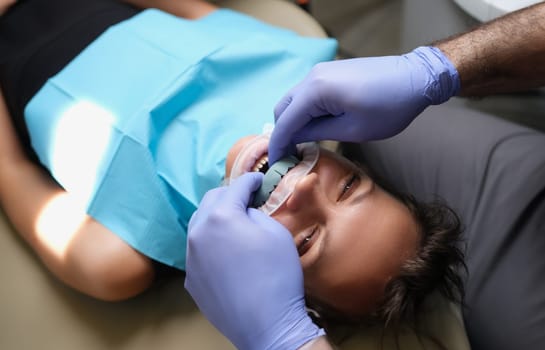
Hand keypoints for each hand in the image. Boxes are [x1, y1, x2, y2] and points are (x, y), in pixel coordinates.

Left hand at [185, 172, 323, 349]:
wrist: (266, 325)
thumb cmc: (277, 275)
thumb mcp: (276, 233)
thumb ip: (257, 213)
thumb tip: (246, 211)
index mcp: (220, 216)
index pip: (236, 187)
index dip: (251, 180)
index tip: (259, 180)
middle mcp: (198, 233)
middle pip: (211, 201)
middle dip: (229, 196)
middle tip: (247, 200)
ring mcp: (191, 258)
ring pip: (200, 226)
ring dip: (216, 218)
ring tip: (234, 225)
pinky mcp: (191, 279)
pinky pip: (198, 252)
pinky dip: (211, 244)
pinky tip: (227, 255)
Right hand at [269, 46, 458, 162]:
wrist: (415, 78)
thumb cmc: (389, 108)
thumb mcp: (352, 129)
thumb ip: (317, 133)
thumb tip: (295, 139)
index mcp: (316, 91)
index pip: (285, 122)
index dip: (277, 146)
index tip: (275, 164)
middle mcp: (312, 76)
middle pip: (283, 108)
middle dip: (282, 132)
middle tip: (289, 156)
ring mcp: (320, 71)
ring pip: (293, 100)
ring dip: (292, 121)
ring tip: (301, 143)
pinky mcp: (329, 72)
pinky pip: (306, 93)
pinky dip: (304, 110)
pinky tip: (314, 125)